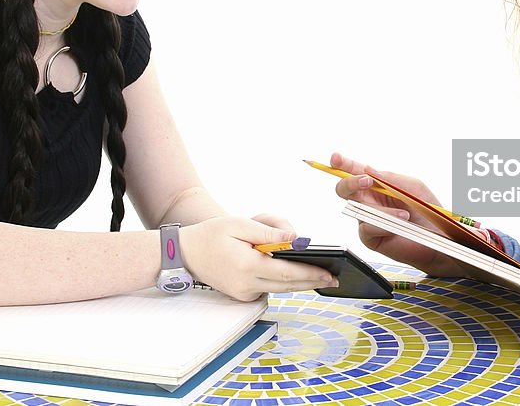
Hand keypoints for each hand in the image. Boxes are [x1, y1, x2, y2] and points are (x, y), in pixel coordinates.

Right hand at [178, 216, 337, 300]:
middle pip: (288, 285)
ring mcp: (243, 293)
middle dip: (311, 281)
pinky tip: (290, 269)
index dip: (310, 273)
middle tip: (333, 278)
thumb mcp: (241, 224)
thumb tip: (295, 238)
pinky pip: (268, 288)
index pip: (286, 273)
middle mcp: (246, 285)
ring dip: (298, 281)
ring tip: (319, 274)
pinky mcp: (242, 295)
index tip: (329, 273)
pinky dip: (280, 280)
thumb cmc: (212, 234)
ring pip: (279, 288)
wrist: (186, 253)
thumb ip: (270, 232)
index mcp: (247, 266)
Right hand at [330, 152, 468, 276]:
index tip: (335, 158)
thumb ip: (389, 178)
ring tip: (404, 213)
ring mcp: (367, 219)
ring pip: (358, 208)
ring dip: (381, 209)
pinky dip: (384, 223)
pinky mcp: (370, 238)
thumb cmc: (427, 210)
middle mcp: (368, 201)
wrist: (440, 237)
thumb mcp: (412, 186)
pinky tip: (400, 222)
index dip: (342, 164)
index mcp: (376, 185)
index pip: (354, 171)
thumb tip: (367, 169)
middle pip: (344, 188)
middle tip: (366, 181)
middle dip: (351, 182)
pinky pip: (367, 227)